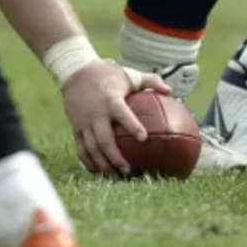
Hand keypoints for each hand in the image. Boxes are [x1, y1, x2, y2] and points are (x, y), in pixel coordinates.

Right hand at [60, 60, 169, 175]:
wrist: (75, 71)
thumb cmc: (107, 74)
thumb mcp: (129, 75)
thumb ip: (150, 81)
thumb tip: (170, 91)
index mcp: (111, 100)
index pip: (123, 114)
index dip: (132, 125)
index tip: (144, 138)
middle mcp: (96, 113)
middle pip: (104, 139)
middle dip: (115, 157)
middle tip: (128, 169)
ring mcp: (84, 122)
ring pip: (91, 148)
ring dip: (102, 163)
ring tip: (114, 175)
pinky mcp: (75, 127)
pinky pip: (80, 148)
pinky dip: (88, 161)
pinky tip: (97, 171)